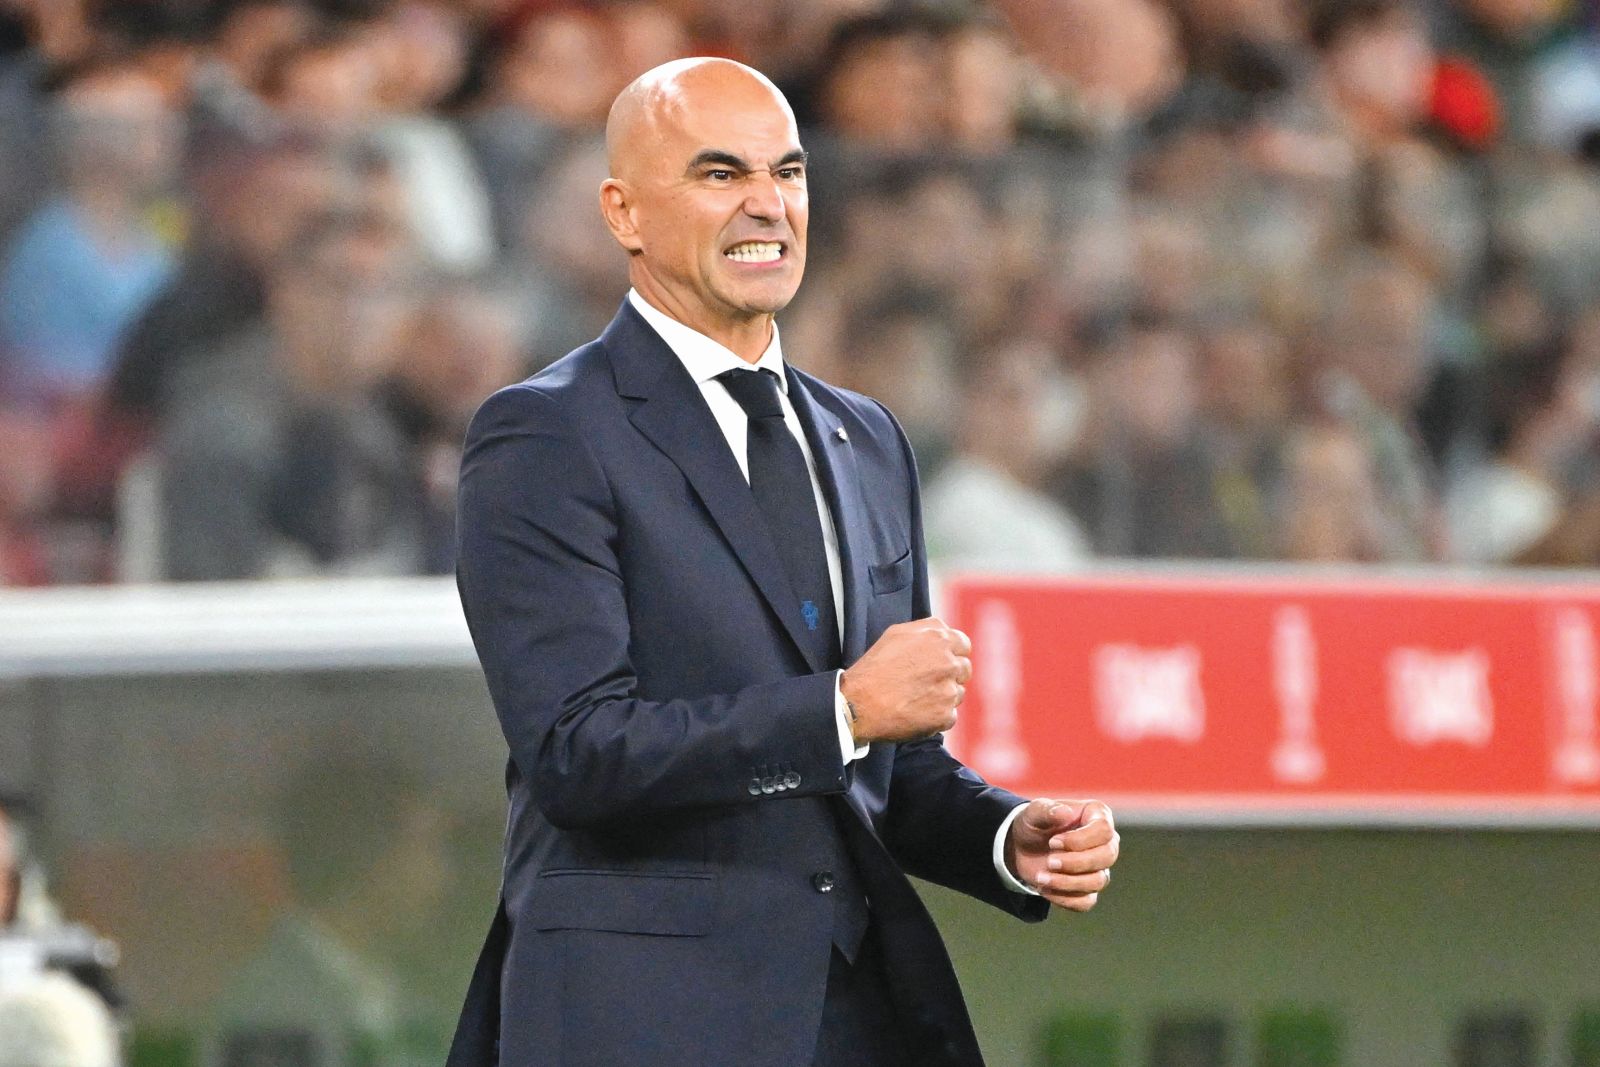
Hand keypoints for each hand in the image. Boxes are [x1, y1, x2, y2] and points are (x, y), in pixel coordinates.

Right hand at [839, 618, 970, 743]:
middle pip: (964, 669)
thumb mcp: (897, 633)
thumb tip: (944, 633)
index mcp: (939, 639)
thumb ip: (927, 629)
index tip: (941, 663)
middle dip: (949, 675)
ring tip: (916, 697)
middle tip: (926, 682)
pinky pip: (949, 715)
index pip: (963, 644)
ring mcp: (949, 690)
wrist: (859, 704)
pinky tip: (916, 712)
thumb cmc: (874, 668)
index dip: (952, 653)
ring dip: (943, 696)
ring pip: (957, 693)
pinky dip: (936, 716)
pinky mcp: (945, 715)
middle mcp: (949, 663)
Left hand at [1005, 798, 1117, 911]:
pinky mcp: (1088, 889)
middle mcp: (1105, 842)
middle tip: (1049, 861)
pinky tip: (1044, 889)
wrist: (1022, 846)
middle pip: (1107, 857)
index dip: (1079, 840)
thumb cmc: (1034, 823)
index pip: (1104, 830)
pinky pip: (1086, 901)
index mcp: (1097, 816)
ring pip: (1098, 881)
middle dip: (1075, 863)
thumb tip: (1065, 812)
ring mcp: (1099, 867)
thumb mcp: (1034, 812)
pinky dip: (1064, 899)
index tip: (1053, 842)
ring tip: (1040, 878)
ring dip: (1067, 883)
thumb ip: (1048, 810)